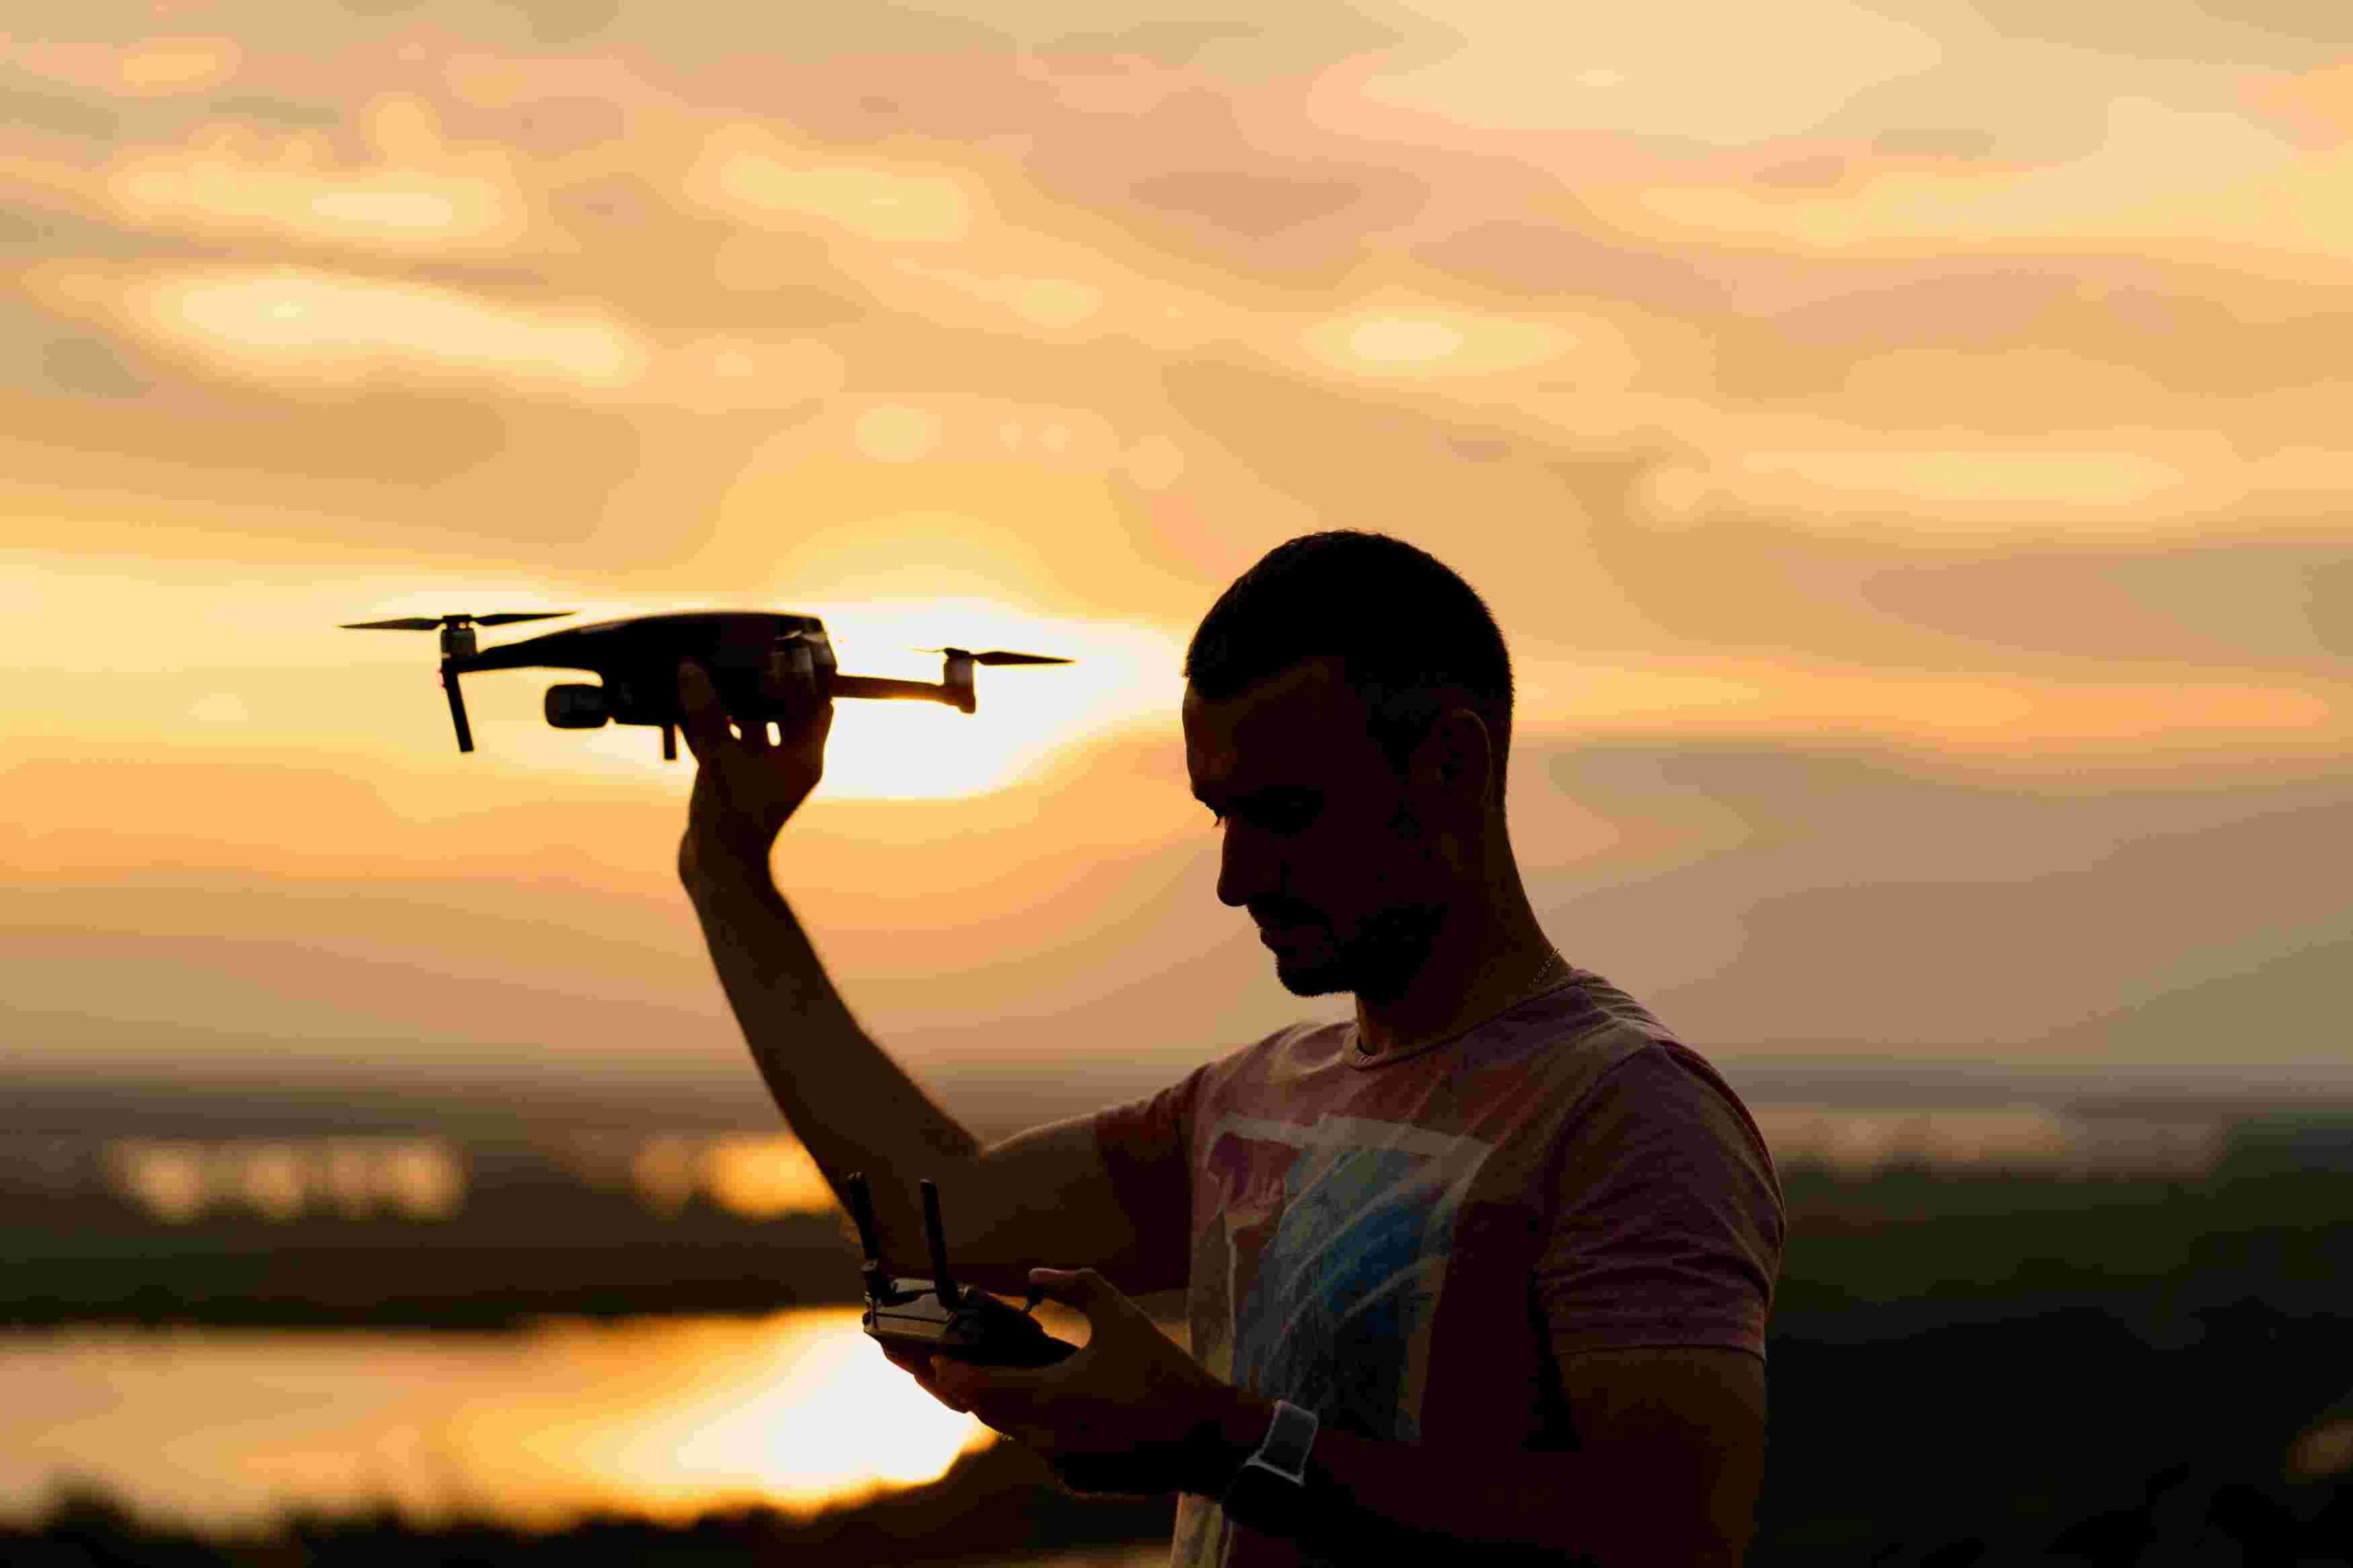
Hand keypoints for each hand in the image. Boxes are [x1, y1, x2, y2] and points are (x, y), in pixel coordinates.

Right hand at [675, 652, 831, 881]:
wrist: (716, 870)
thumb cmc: (733, 817)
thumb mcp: (720, 756)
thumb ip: (707, 712)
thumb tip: (691, 669)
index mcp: (804, 757)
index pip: (817, 705)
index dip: (806, 678)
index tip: (791, 649)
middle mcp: (789, 764)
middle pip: (783, 713)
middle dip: (763, 687)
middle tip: (744, 656)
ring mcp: (762, 775)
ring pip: (751, 730)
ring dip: (732, 706)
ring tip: (712, 674)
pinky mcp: (736, 785)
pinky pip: (728, 748)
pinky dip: (712, 729)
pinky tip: (689, 707)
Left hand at [919, 1267, 1251, 1496]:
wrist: (1206, 1440)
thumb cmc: (1164, 1375)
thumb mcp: (1121, 1316)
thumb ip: (1075, 1285)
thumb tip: (1035, 1275)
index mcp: (1047, 1396)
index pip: (971, 1388)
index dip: (943, 1371)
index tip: (933, 1351)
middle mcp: (1043, 1436)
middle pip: (982, 1411)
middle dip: (959, 1384)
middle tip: (940, 1360)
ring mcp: (1058, 1463)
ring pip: (1010, 1428)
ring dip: (996, 1401)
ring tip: (985, 1373)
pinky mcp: (1074, 1477)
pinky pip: (1039, 1444)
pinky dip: (1031, 1420)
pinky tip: (1039, 1399)